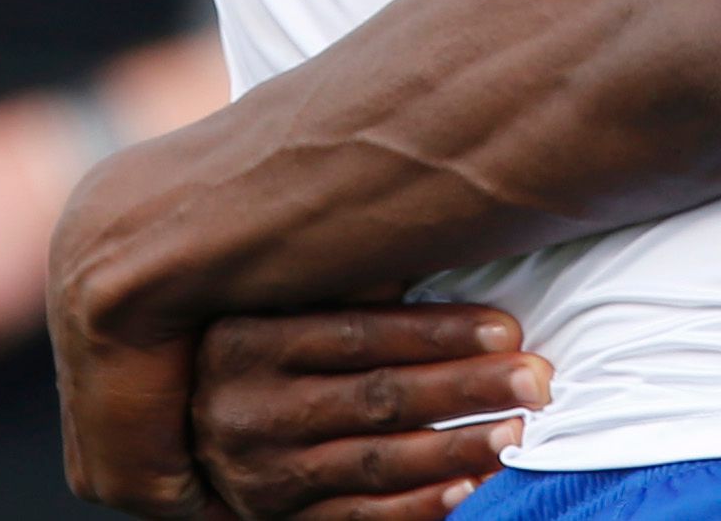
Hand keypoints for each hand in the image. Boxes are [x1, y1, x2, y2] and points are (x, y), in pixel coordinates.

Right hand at [191, 309, 543, 520]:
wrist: (185, 443)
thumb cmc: (254, 356)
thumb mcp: (270, 309)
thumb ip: (332, 284)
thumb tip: (418, 227)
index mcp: (246, 343)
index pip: (358, 335)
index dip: (436, 331)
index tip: (506, 327)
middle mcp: (251, 410)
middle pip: (376, 397)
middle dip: (464, 387)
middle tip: (535, 378)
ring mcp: (266, 475)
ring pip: (377, 460)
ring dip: (456, 448)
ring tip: (519, 432)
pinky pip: (361, 518)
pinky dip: (421, 505)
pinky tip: (472, 488)